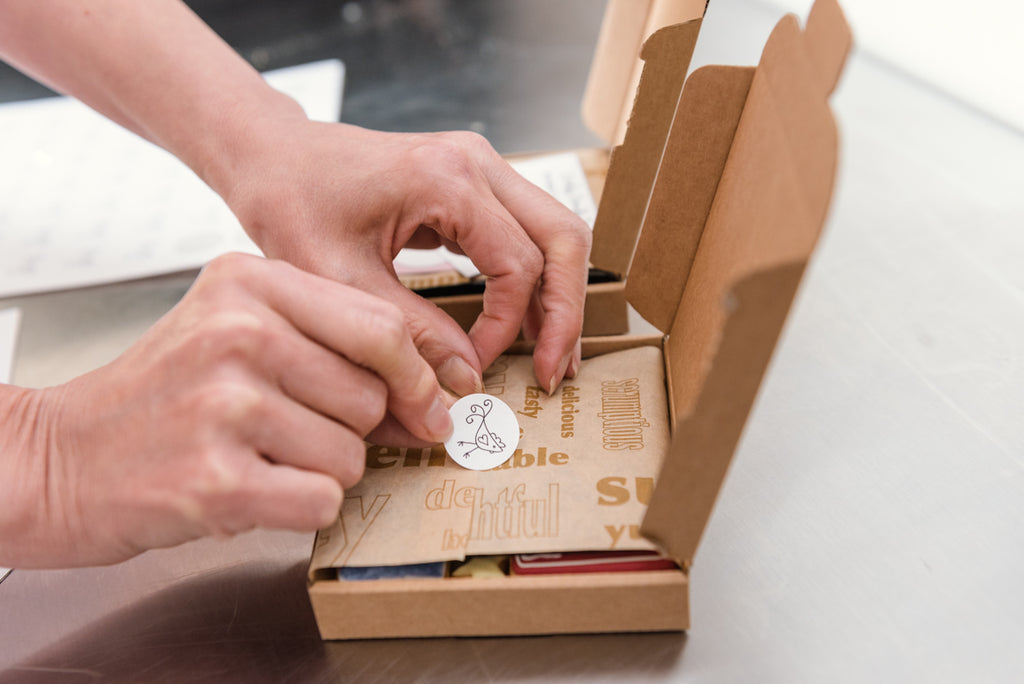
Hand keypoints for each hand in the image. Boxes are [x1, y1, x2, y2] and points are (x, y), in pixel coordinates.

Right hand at [0, 253, 451, 567]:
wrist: (62, 458)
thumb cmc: (162, 397)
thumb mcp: (236, 332)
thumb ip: (331, 347)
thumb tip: (433, 401)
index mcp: (248, 282)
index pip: (383, 326)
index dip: (416, 376)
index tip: (424, 405)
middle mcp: (237, 332)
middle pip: (372, 396)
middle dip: (350, 429)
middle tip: (290, 431)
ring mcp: (225, 404)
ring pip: (351, 455)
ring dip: (319, 471)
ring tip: (257, 456)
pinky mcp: (216, 478)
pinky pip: (321, 501)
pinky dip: (298, 507)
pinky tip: (248, 488)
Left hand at [217, 120, 591, 395]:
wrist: (272, 155)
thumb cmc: (292, 203)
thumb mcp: (341, 280)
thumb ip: (408, 332)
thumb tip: (467, 381)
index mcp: (446, 179)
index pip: (519, 264)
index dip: (507, 327)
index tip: (475, 369)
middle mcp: (478, 163)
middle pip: (564, 237)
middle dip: (566, 312)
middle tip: (552, 373)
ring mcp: (481, 168)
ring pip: (556, 233)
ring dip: (559, 296)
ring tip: (551, 358)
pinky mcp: (473, 185)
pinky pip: (526, 233)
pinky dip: (534, 280)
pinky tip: (523, 326)